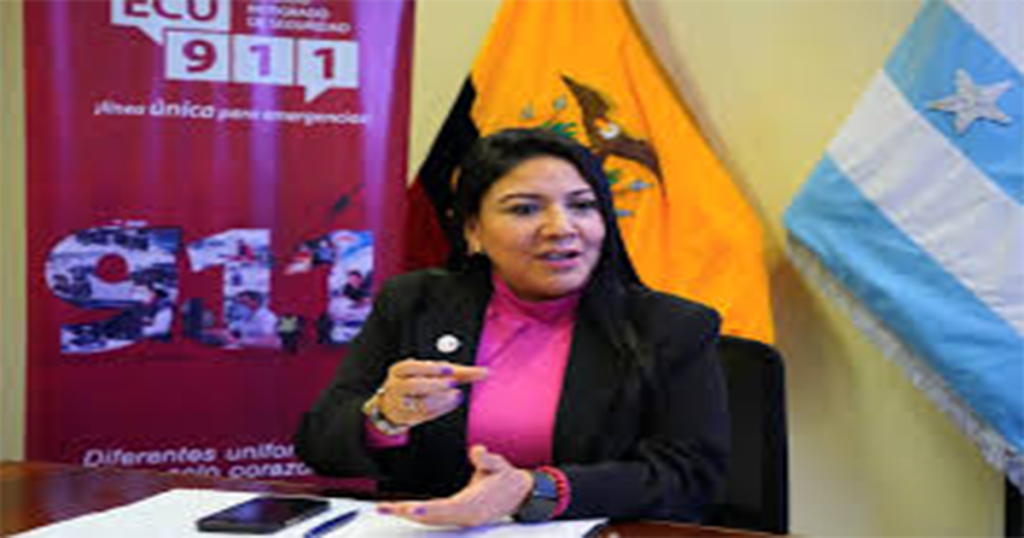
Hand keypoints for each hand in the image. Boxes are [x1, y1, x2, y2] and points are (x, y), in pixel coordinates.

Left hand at [376, 445, 532, 526]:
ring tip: (387, 508)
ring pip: (430, 519)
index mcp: (474, 505)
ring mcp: (462, 519)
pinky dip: (418, 514)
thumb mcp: (501, 466)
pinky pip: (435, 517)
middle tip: (384, 508)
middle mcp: (465, 515)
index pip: (446, 508)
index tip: (409, 508)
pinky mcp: (459, 517)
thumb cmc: (508, 481)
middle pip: (431, 517)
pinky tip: (405, 509)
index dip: (427, 509)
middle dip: (407, 512)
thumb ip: (488, 460)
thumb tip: (477, 452)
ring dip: (408, 514)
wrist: (520, 495)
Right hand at [377, 360, 487, 427]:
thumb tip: (486, 372)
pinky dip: (439, 409)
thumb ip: (460, 372)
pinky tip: (451, 402)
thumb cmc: (420, 382)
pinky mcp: (406, 417)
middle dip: (434, 384)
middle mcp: (395, 386)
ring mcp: (399, 404)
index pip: (411, 366)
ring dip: (438, 399)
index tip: (449, 369)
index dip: (430, 368)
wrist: (395, 404)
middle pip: (412, 385)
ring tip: (455, 394)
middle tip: (453, 382)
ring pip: (417, 403)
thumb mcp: (436, 374)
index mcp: (399, 370)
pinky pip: (422, 415)